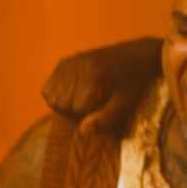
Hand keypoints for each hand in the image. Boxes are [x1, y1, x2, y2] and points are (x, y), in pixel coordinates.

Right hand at [41, 38, 159, 133]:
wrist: (138, 55)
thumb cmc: (134, 82)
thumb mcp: (125, 103)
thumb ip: (105, 119)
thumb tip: (82, 132)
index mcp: (93, 76)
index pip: (74, 109)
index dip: (85, 116)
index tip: (100, 109)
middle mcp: (77, 67)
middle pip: (59, 103)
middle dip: (72, 110)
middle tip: (92, 105)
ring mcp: (69, 63)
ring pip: (50, 96)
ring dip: (63, 103)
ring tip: (82, 100)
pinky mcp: (65, 62)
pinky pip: (48, 87)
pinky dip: (57, 94)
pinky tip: (74, 94)